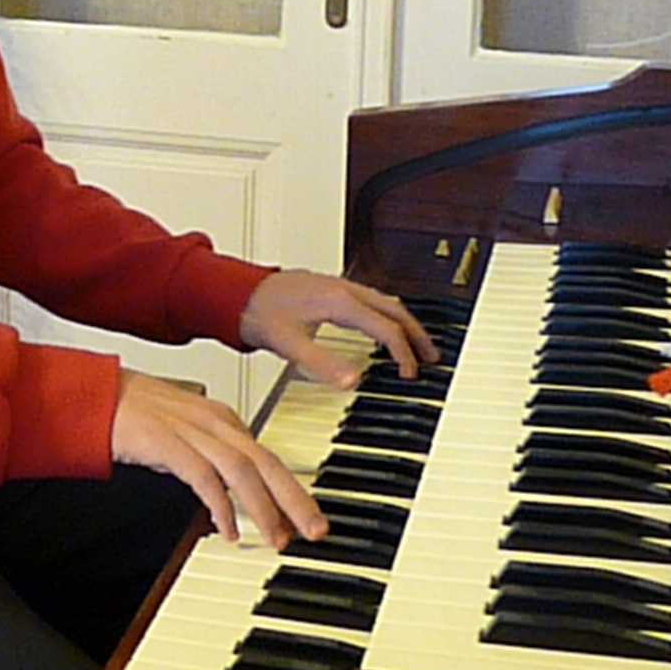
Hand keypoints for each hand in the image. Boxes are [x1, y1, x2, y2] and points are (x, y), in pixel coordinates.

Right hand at [109, 370, 326, 549]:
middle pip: (266, 462)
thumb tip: (225, 492)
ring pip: (242, 470)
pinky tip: (228, 530)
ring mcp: (190, 430)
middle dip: (295, 499)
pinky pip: (204, 477)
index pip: (267, 456)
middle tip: (315, 530)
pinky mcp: (167, 442)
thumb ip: (207, 457)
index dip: (290, 490)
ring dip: (264, 508)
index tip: (304, 519)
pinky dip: (220, 506)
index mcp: (220, 418)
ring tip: (277, 538)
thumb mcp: (181, 435)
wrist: (92, 396)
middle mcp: (213, 421)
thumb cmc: (132, 414)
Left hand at [238, 270, 438, 389]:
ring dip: (405, 324)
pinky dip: (388, 316)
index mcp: (340, 302)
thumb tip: (353, 382)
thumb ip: (322, 363)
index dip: (403, 352)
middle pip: (394, 310)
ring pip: (385, 302)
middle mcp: (344, 290)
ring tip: (416, 346)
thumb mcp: (289, 344)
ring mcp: (339, 288)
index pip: (386, 327)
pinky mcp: (332, 290)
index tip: (410, 374)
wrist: (239, 293)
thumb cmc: (260, 313)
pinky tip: (384, 330)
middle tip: (431, 358)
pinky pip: (372, 301)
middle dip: (416, 335)